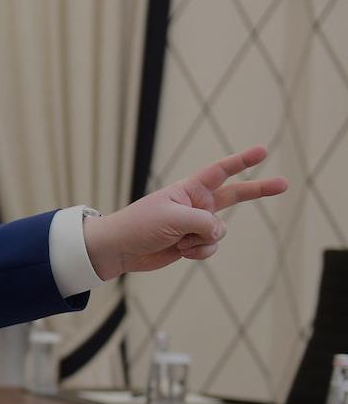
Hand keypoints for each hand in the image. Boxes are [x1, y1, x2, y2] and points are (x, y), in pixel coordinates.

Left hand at [83, 145, 288, 279]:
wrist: (119, 249)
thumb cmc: (139, 225)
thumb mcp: (173, 217)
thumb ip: (203, 222)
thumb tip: (220, 232)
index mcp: (189, 189)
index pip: (221, 171)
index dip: (242, 161)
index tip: (263, 151)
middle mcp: (196, 204)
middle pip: (235, 195)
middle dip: (259, 190)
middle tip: (285, 183)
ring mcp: (195, 225)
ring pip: (219, 232)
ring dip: (202, 240)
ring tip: (179, 240)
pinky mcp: (191, 244)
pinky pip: (210, 248)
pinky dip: (198, 252)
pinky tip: (180, 251)